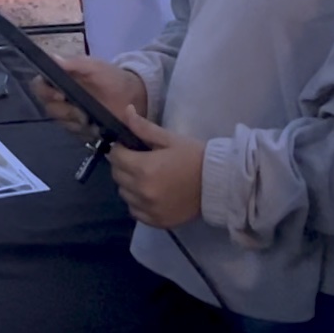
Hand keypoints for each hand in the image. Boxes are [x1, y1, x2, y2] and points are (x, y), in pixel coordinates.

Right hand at [31, 56, 146, 140]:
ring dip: (75, 122)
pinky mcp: (80, 128)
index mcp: (60, 79)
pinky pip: (75, 134)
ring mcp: (70, 114)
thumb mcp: (94, 66)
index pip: (39, 86)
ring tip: (92, 120)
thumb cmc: (111, 77)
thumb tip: (52, 58)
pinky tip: (96, 127)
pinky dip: (85, 132)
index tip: (59, 95)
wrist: (133, 96)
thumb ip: (74, 63)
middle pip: (48, 107)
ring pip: (61, 122)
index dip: (44, 92)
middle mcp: (61, 97)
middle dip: (64, 111)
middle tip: (81, 112)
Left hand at [107, 106, 204, 228]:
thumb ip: (144, 127)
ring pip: (124, 194)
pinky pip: (135, 211)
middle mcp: (142, 190)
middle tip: (136, 159)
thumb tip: (126, 111)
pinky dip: (137, 202)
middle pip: (117, 176)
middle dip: (122, 164)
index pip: (115, 157)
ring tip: (143, 176)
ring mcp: (149, 208)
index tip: (128, 146)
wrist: (218, 183)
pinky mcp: (156, 221)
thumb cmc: (194, 157)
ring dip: (128, 184)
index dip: (119, 148)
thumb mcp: (170, 138)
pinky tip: (148, 193)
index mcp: (144, 168)